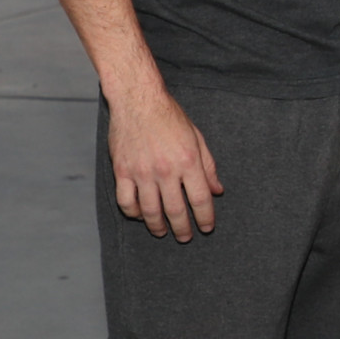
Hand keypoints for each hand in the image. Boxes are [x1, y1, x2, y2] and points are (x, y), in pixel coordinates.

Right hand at [106, 85, 223, 241]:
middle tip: (185, 237)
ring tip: (163, 232)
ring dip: (158, 226)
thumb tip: (217, 190)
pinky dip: (134, 213)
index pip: (201, 199)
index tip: (207, 228)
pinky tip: (140, 216)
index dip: (206, 217)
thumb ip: (208, 166)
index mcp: (188, 161)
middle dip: (183, 228)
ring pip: (150, 211)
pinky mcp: (122, 171)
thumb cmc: (170, 116)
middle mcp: (166, 170)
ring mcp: (142, 172)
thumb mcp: (197, 138)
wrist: (138, 101)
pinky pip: (127, 202)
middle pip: (176, 210)